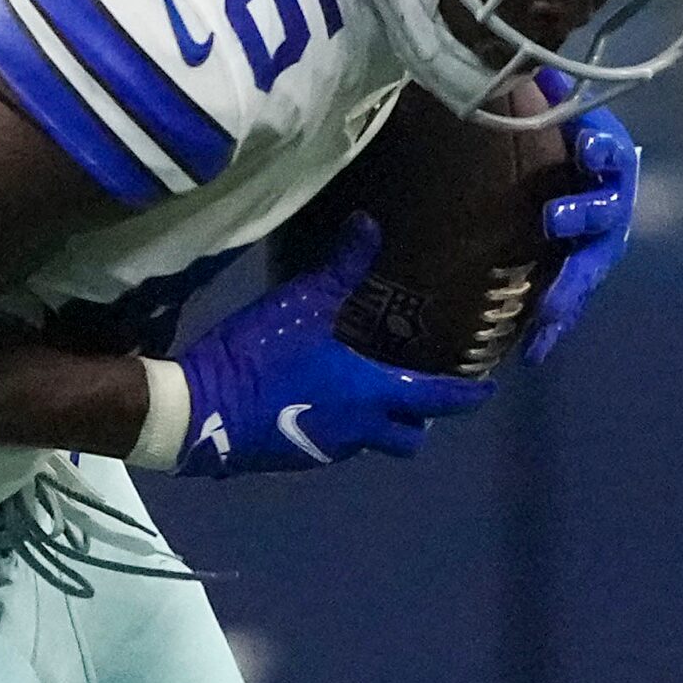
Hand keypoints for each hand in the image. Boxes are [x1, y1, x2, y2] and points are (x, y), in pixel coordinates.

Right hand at [166, 214, 490, 476]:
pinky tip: (312, 402)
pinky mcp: (292, 458)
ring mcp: (324, 449)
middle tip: (415, 396)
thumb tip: (369, 224)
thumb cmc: (259, 358)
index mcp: (370, 393)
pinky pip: (331, 445)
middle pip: (409, 437)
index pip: (436, 400)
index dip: (465, 396)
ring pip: (368, 442)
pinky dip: (336, 426)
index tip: (485, 389)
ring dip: (374, 423)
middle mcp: (358, 429)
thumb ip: (339, 268)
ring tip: (360, 393)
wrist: (197, 412)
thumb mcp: (299, 303)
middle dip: (419, 419)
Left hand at [524, 74, 636, 364]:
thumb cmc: (538, 134)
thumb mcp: (536, 108)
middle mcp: (605, 199)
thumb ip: (529, 93)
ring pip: (589, 265)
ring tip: (547, 313)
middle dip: (583, 216)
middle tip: (554, 218)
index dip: (602, 149)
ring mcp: (594, 239)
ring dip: (569, 287)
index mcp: (600, 157)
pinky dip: (552, 324)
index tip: (590, 147)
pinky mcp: (573, 270)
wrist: (544, 170)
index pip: (608, 150)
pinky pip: (565, 299)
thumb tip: (506, 61)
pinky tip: (534, 351)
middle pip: (604, 212)